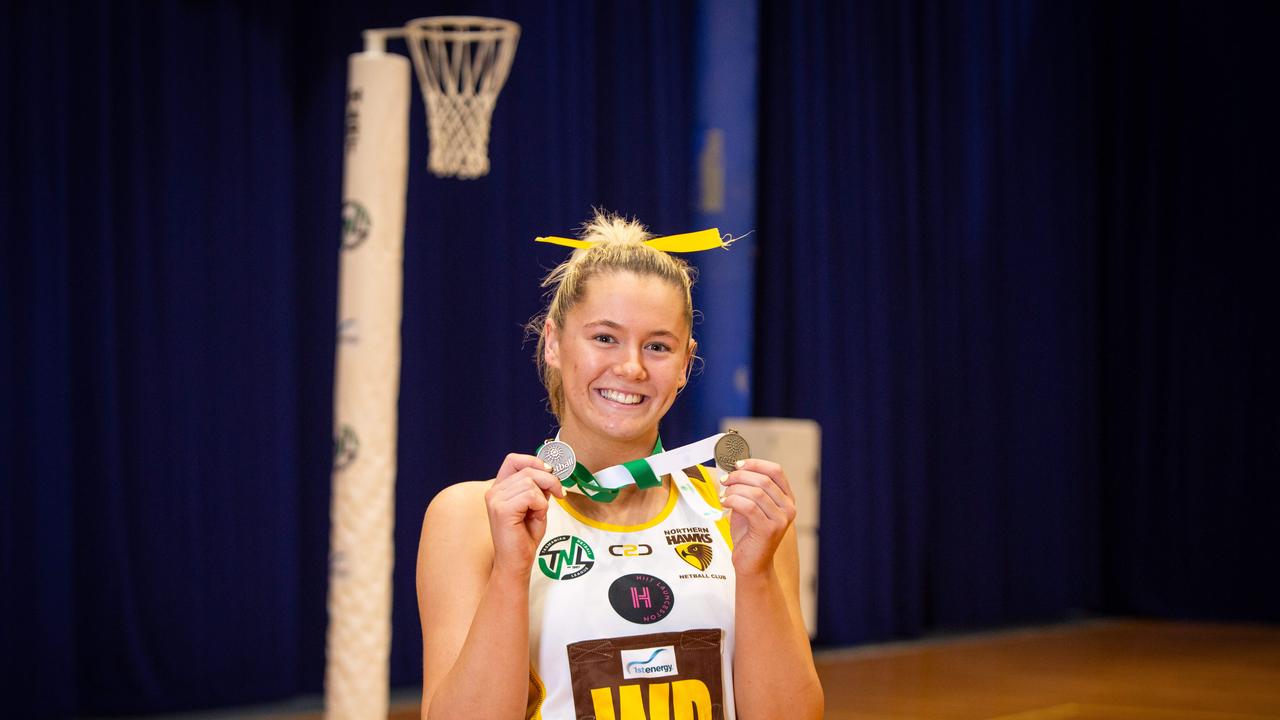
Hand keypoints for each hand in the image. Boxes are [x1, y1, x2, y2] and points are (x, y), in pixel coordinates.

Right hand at [484, 454, 565, 575]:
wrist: (516, 562)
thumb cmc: (525, 536)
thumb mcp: (536, 505)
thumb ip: (539, 487)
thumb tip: (550, 471)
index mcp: (500, 488)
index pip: (513, 460)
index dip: (534, 460)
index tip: (550, 472)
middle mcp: (494, 491)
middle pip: (527, 469)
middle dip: (549, 479)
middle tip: (560, 493)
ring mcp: (496, 500)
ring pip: (530, 481)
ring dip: (544, 497)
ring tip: (539, 513)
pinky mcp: (502, 510)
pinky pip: (531, 496)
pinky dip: (540, 506)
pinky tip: (536, 517)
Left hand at [719, 458, 796, 576]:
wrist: (751, 563)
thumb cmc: (749, 534)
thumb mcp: (750, 506)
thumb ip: (748, 489)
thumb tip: (733, 470)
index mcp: (786, 499)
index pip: (775, 471)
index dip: (755, 464)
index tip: (737, 464)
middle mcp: (788, 508)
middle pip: (763, 480)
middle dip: (739, 476)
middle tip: (724, 480)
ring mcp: (781, 519)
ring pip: (756, 492)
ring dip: (735, 489)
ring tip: (724, 494)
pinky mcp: (768, 530)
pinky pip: (749, 506)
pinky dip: (733, 500)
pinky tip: (724, 503)